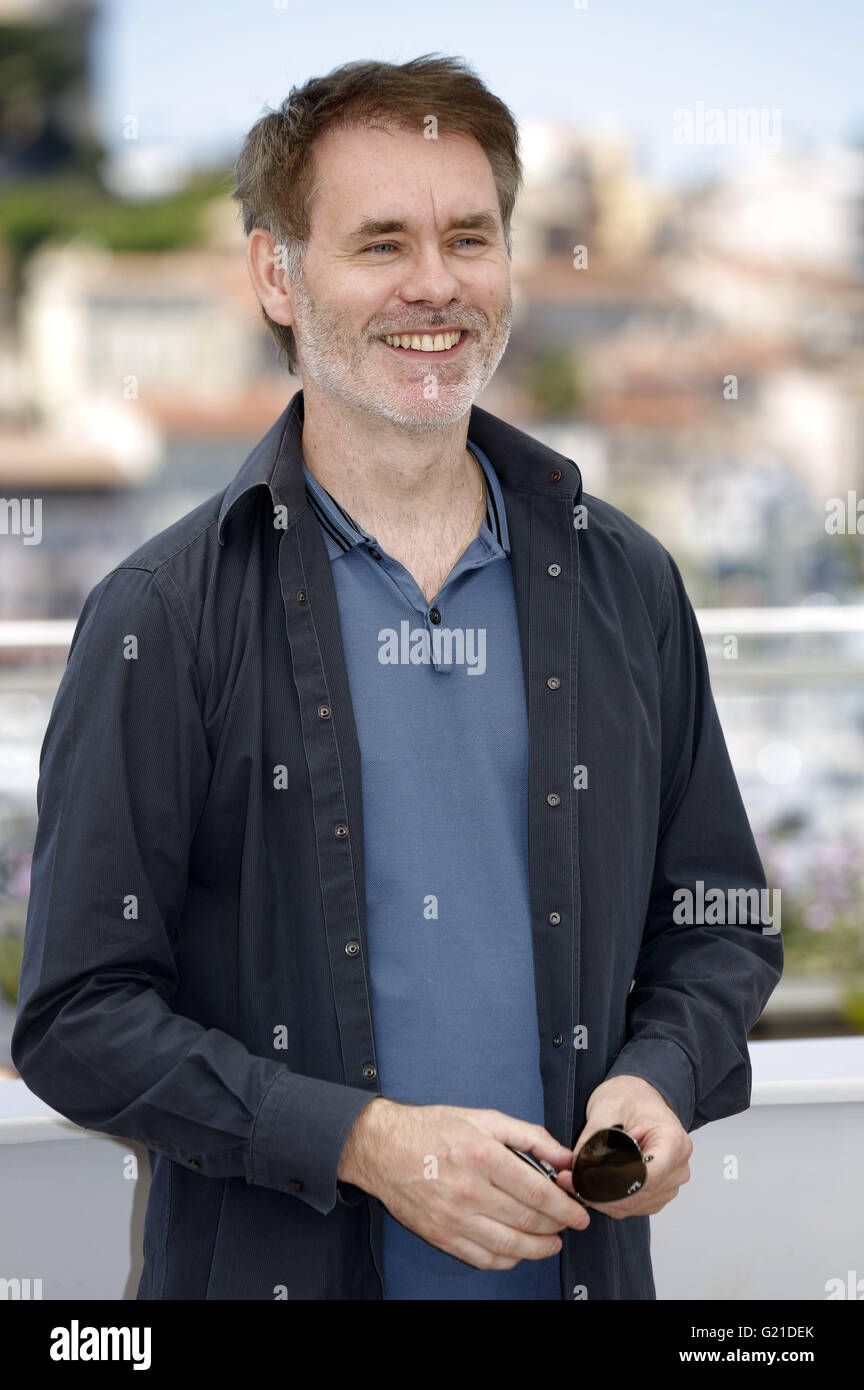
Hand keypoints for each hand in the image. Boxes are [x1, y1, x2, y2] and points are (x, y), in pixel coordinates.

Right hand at [338, 1097, 590, 1270]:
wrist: (382, 1148)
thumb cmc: (433, 1129)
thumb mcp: (483, 1118)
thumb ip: (529, 1136)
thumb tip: (564, 1157)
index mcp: (482, 1156)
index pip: (537, 1192)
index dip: (565, 1207)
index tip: (579, 1212)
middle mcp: (469, 1190)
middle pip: (527, 1221)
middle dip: (558, 1226)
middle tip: (571, 1223)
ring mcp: (454, 1218)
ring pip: (510, 1246)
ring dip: (539, 1248)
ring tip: (553, 1242)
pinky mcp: (441, 1236)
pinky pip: (484, 1259)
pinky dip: (509, 1259)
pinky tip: (519, 1250)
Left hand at [554, 1075, 692, 1218]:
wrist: (640, 1096)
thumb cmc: (630, 1097)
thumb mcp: (608, 1107)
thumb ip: (594, 1137)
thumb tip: (579, 1166)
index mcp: (674, 1143)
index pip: (647, 1177)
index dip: (613, 1183)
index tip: (583, 1179)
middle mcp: (678, 1167)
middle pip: (638, 1195)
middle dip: (599, 1192)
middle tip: (568, 1180)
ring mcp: (670, 1183)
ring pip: (633, 1206)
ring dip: (601, 1199)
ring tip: (574, 1181)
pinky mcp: (658, 1192)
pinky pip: (632, 1206)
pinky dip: (608, 1200)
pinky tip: (589, 1186)